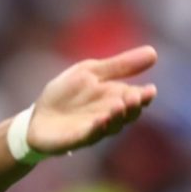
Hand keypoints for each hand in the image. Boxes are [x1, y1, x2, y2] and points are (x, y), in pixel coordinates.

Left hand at [27, 45, 157, 153]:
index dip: (144, 96)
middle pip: (128, 114)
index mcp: (116, 98)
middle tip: (136, 97)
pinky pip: (90, 135)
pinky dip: (96, 128)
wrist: (37, 116)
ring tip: (119, 105)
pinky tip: (100, 119)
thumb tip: (154, 52)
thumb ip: (119, 65)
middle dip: (133, 106)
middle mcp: (110, 116)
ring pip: (112, 126)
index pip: (136, 98)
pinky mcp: (76, 139)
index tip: (150, 90)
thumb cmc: (66, 94)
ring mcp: (94, 129)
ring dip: (117, 117)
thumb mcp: (90, 72)